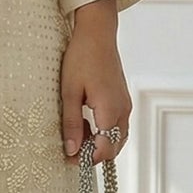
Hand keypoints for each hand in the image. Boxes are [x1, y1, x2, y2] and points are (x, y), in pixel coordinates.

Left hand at [60, 1, 129, 164]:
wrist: (97, 34)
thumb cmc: (81, 58)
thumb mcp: (69, 92)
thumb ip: (72, 123)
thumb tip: (71, 150)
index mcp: (110, 110)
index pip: (104, 149)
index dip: (86, 159)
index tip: (68, 158)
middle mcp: (123, 110)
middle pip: (113, 148)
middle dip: (93, 153)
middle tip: (69, 148)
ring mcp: (125, 105)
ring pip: (116, 138)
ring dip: (98, 143)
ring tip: (76, 133)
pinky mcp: (123, 100)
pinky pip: (117, 126)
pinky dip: (103, 132)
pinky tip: (86, 122)